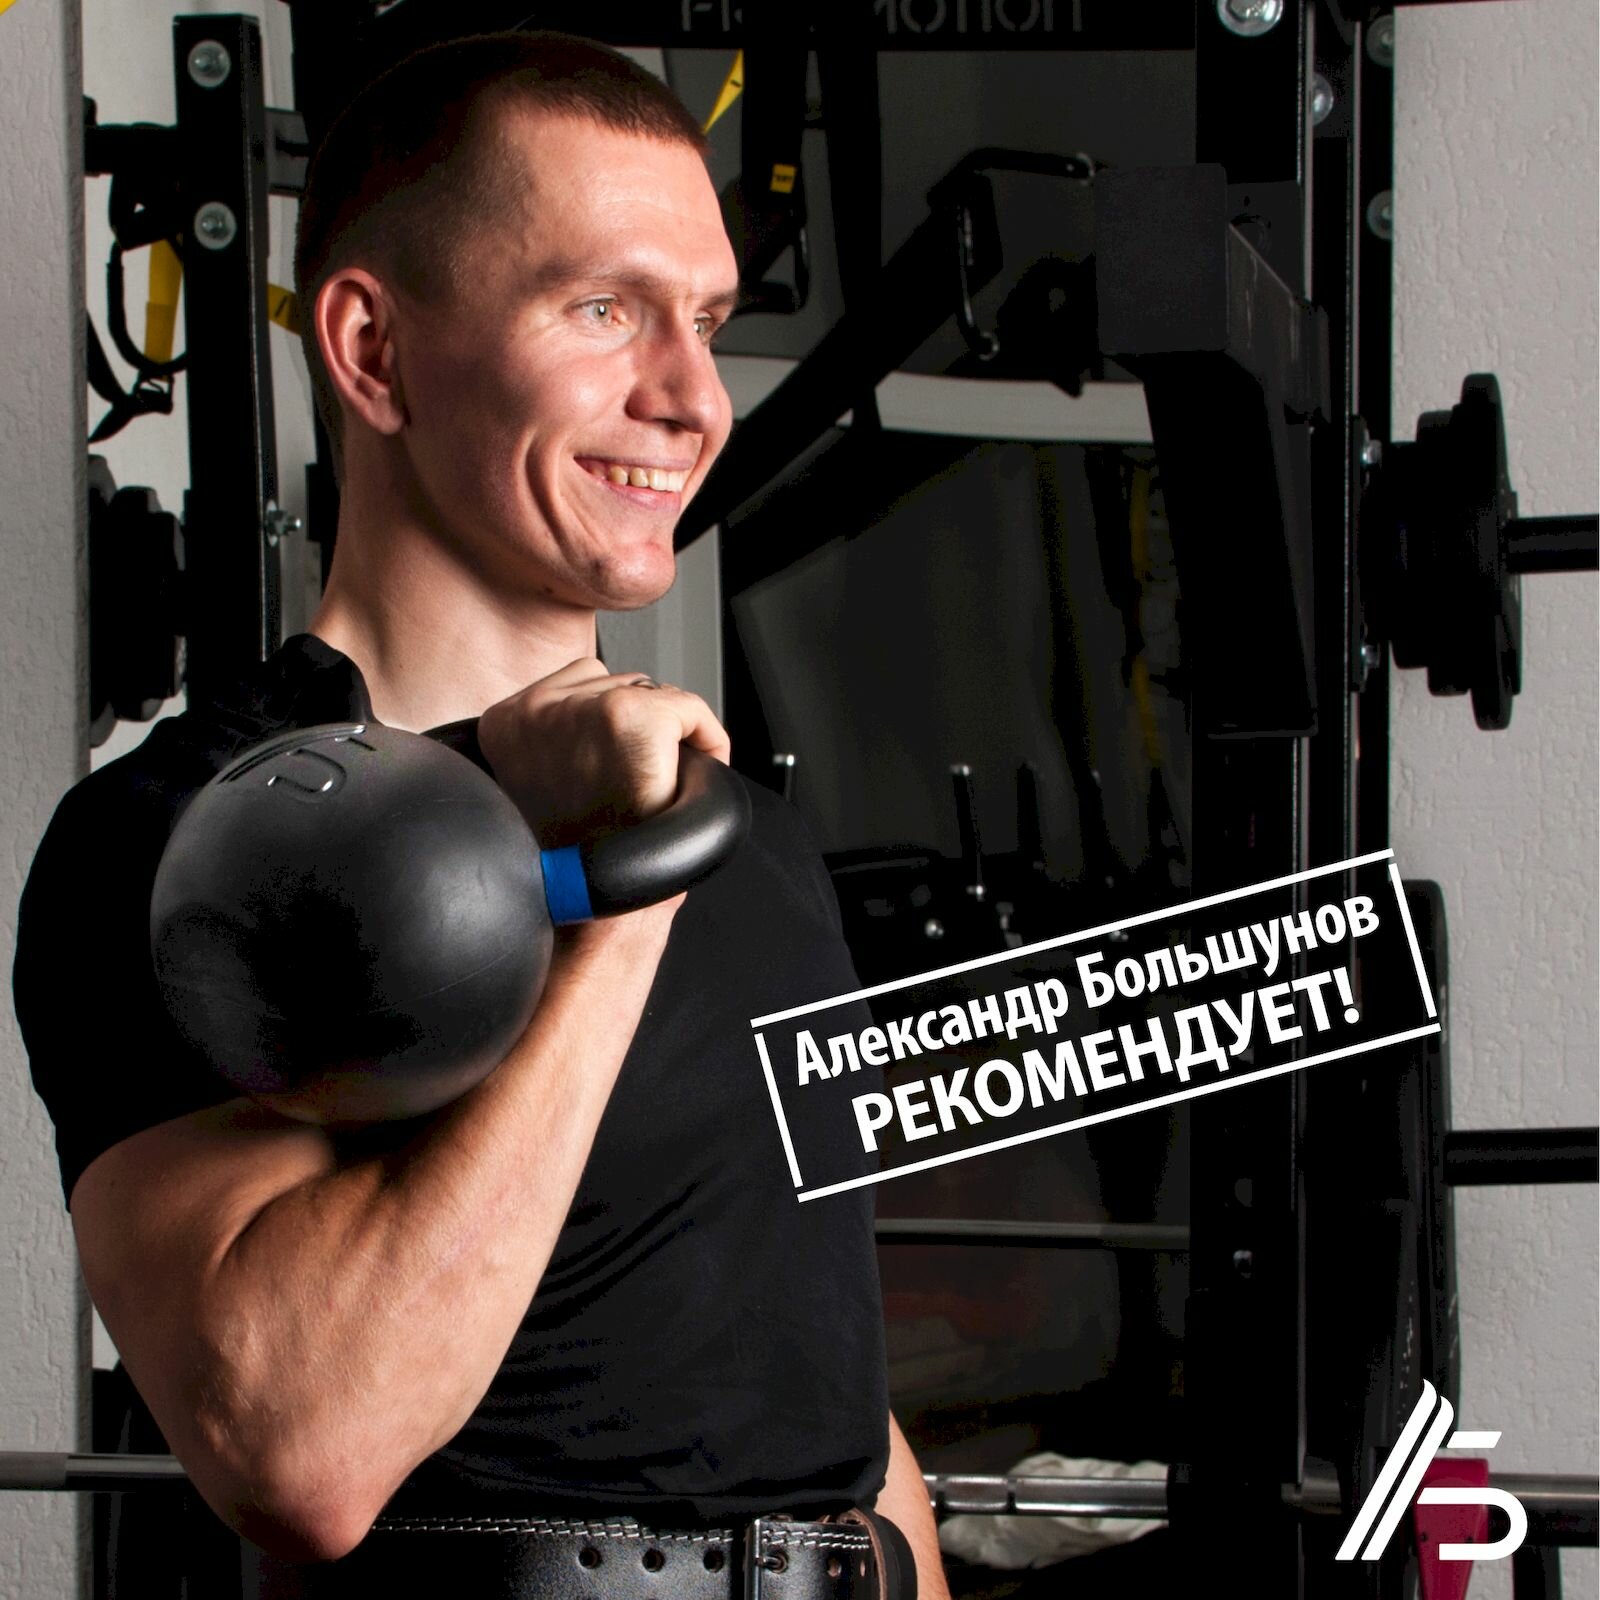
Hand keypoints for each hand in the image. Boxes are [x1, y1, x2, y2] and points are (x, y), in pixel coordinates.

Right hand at [477, 659, 730, 849]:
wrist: (584, 913)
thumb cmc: (568, 865)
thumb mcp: (540, 788)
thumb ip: (555, 746)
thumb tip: (590, 728)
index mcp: (504, 725)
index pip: (577, 686)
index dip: (610, 728)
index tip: (618, 765)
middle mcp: (536, 710)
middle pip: (616, 683)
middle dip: (640, 728)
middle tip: (640, 781)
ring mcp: (581, 711)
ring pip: (652, 693)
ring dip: (668, 734)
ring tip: (658, 783)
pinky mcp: (629, 718)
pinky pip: (689, 708)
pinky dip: (706, 738)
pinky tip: (689, 776)